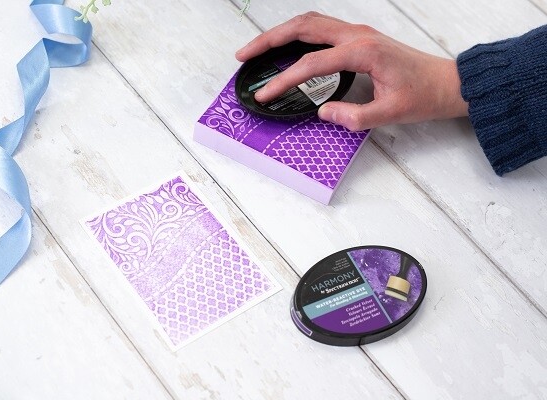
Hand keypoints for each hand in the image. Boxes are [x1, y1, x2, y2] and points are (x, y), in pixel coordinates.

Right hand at [236, 12, 468, 130]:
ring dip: (281, 32)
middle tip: (244, 55)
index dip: (282, 80)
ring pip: (310, 23)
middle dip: (268, 40)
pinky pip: (321, 28)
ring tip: (258, 48)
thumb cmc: (423, 95)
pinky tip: (287, 46)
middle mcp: (357, 35)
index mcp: (362, 51)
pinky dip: (298, 34)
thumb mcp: (390, 113)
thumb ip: (354, 116)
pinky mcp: (359, 38)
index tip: (264, 95)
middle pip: (302, 28)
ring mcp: (358, 33)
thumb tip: (321, 112)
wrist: (447, 82)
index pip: (310, 65)